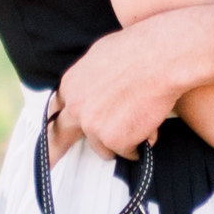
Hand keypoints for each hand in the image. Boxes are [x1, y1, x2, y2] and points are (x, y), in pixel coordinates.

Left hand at [55, 20, 201, 157]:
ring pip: (103, 147)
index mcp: (71, 85)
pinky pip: (128, 151)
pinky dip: (141, 143)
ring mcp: (94, 126)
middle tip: (52, 164)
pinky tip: (151, 125)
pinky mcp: (115, 141)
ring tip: (139, 120)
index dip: (54, 125)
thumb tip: (91, 89)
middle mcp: (76, 107)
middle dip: (56, 152)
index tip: (50, 137)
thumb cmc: (141, 49)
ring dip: (120, 139)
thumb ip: (88, 79)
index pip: (53, 112)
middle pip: (62, 137)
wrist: (163, 57)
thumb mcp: (101, 56)